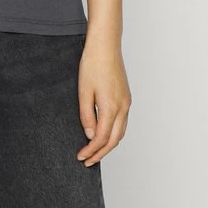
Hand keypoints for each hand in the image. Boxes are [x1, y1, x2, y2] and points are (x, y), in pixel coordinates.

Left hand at [76, 35, 131, 166]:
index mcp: (111, 107)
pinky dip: (113, 133)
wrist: (106, 46)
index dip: (91, 151)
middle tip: (87, 161)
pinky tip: (103, 134)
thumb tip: (89, 135)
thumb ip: (87, 115)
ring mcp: (127, 103)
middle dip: (100, 153)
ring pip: (120, 133)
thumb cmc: (93, 64)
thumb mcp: (84, 90)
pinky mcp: (126, 97)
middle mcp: (123, 108)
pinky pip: (122, 123)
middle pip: (114, 140)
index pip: (101, 138)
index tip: (81, 157)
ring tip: (94, 152)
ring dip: (108, 145)